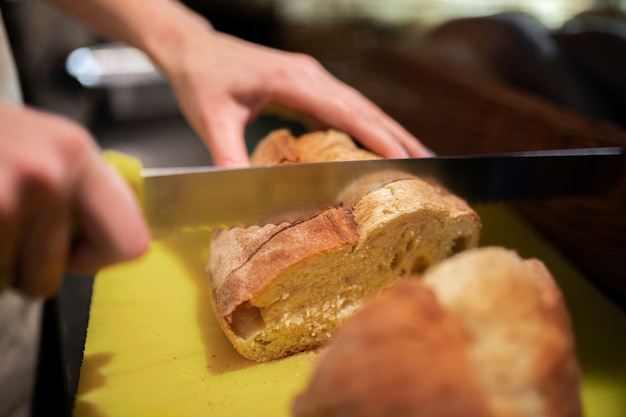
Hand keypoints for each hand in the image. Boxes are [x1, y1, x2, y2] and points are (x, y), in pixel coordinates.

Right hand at [0, 102, 148, 297]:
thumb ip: (81, 190)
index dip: (98, 257)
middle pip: (50, 276)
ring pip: (6, 279)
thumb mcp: (45, 145)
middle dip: (25, 271)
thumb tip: (122, 244)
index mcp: (77, 155)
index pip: (131, 243)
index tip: (75, 250)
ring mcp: (4, 197)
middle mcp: (47, 175)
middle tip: (6, 231)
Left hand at [151, 24, 433, 165]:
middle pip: (365, 107)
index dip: (379, 135)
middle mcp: (310, 75)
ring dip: (390, 131)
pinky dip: (368, 127)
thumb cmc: (200, 77)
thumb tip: (243, 193)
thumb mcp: (210, 119)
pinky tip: (379, 145)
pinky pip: (345, 108)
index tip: (407, 158)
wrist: (191, 48)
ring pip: (361, 106)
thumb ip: (228, 156)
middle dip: (399, 136)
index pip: (347, 110)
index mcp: (292, 78)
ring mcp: (311, 78)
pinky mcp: (306, 85)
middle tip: (432, 164)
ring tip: (418, 157)